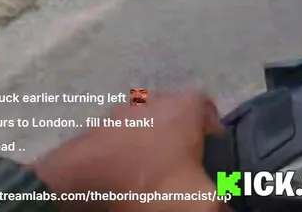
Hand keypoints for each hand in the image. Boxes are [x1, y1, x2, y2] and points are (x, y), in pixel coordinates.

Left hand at [31, 89, 225, 210]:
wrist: (77, 191)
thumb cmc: (149, 187)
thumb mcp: (200, 202)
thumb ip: (221, 199)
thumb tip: (224, 203)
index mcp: (185, 107)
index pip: (211, 112)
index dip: (215, 139)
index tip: (212, 164)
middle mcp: (153, 100)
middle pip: (178, 121)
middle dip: (182, 146)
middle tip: (183, 177)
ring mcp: (119, 114)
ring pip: (147, 131)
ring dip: (151, 152)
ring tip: (151, 183)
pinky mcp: (93, 131)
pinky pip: (120, 144)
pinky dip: (125, 160)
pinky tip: (125, 183)